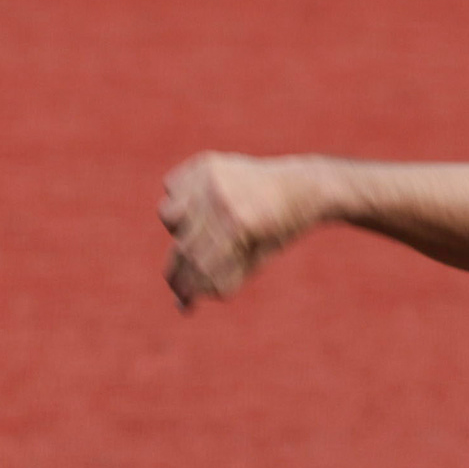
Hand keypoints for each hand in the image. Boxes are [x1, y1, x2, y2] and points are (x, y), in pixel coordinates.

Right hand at [159, 152, 326, 310]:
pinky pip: (171, 187)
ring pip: (168, 215)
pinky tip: (198, 210)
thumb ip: (218, 281)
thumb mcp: (254, 261)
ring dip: (179, 232)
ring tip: (199, 237)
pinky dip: (178, 201)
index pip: (201, 267)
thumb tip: (179, 305)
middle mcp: (222, 197)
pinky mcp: (206, 162)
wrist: (300, 187)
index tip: (186, 304)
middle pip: (183, 246)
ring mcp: (212, 177)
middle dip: (178, 274)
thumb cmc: (279, 231)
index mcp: (240, 224)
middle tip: (179, 288)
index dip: (190, 291)